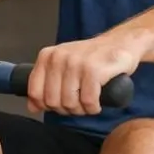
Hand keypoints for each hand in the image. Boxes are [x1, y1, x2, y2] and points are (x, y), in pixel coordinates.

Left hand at [27, 35, 143, 116]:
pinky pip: (88, 102)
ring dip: (81, 110)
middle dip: (66, 109)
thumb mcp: (63, 66)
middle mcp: (59, 57)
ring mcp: (76, 63)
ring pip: (70, 103)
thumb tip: (32, 107)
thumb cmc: (91, 58)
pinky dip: (93, 108)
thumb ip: (46, 84)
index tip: (60, 105)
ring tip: (89, 103)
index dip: (46, 106)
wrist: (120, 43)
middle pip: (53, 101)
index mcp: (47, 56)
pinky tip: (97, 103)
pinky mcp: (94, 70)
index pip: (35, 92)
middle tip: (79, 104)